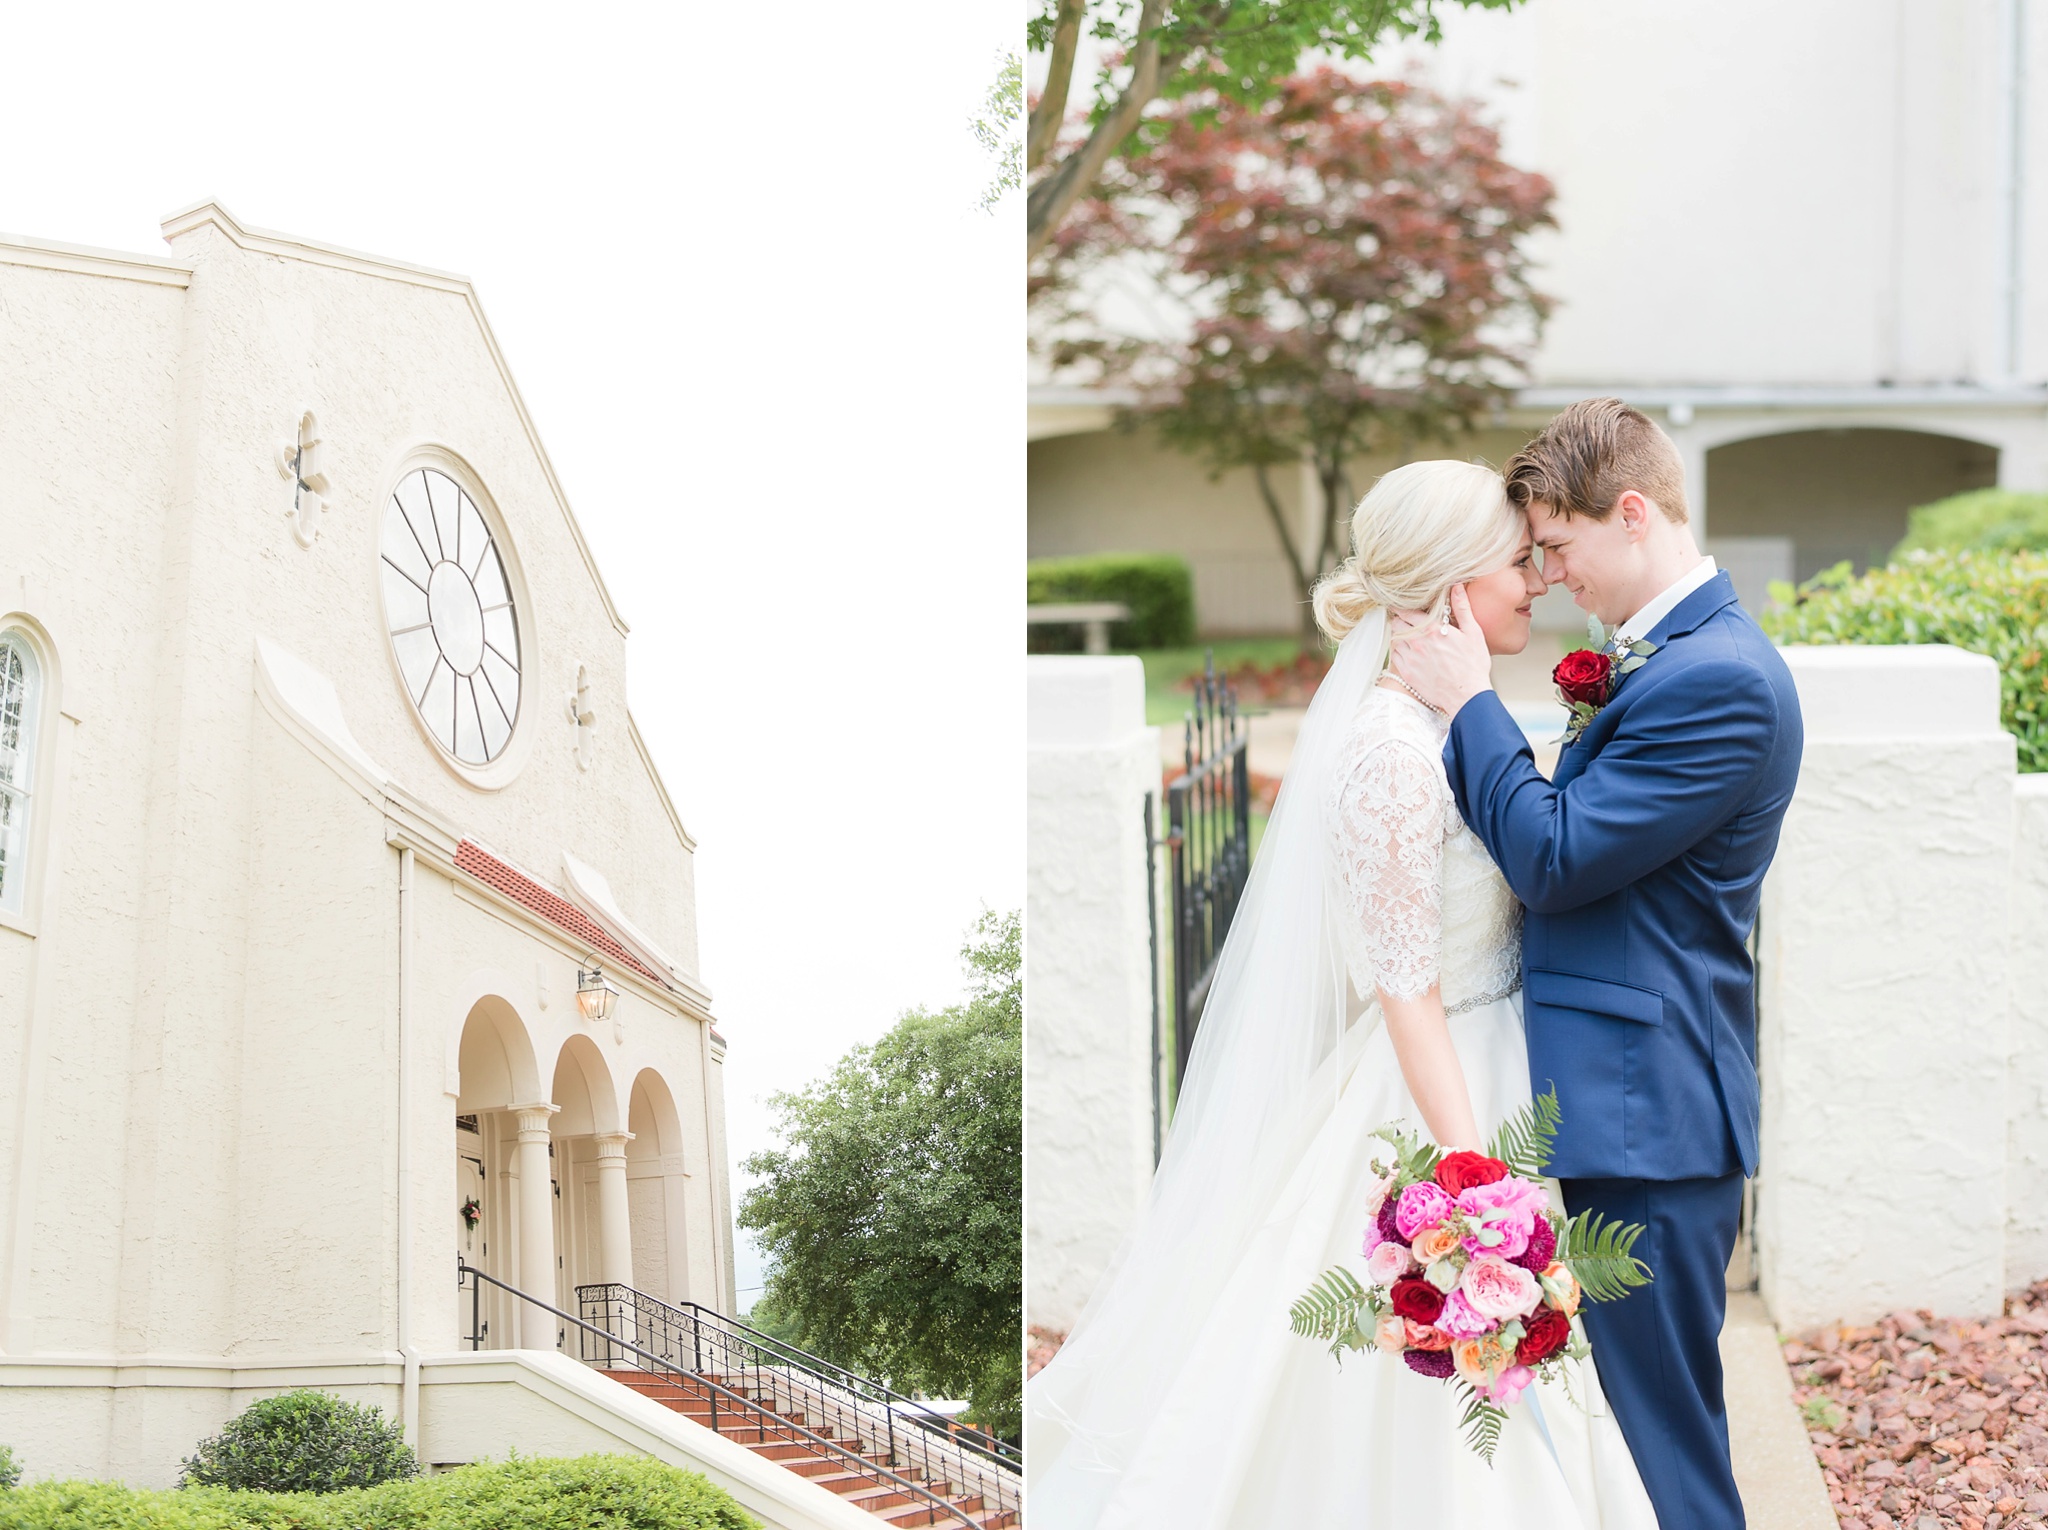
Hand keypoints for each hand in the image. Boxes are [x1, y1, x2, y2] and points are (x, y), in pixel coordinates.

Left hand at [1388, 584, 1491, 719]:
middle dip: (1400, 620)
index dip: (1403, 608)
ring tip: (1408, 636)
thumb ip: (1462, 608)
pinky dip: (1398, 652)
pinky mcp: (1408, 674)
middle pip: (1397, 624)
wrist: (1467, 696)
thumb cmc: (1473, 666)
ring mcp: (1410, 659)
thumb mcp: (1473, 633)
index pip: (1407, 612)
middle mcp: (1416, 643)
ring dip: (1399, 636)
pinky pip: (1394, 657)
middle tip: (1407, 621)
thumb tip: (1457, 587)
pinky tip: (1408, 652)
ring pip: (1394, 640)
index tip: (1404, 607)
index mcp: (1431, 630)